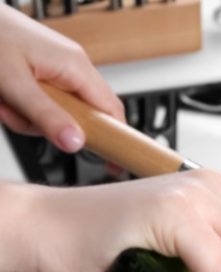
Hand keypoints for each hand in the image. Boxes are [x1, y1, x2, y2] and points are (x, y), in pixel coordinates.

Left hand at [0, 4, 123, 151]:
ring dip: (26, 116)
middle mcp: (72, 64)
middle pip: (80, 114)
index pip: (111, 110)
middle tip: (20, 117)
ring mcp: (57, 66)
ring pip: (57, 110)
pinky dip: (21, 105)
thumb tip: (75, 143)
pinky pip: (42, 100)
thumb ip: (46, 116)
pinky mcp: (41, 68)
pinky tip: (5, 96)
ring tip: (4, 102)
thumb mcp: (14, 84)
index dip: (115, 139)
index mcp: (76, 65)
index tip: (113, 163)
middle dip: (48, 124)